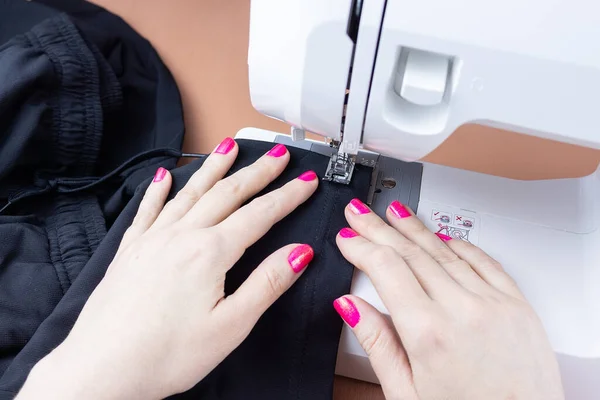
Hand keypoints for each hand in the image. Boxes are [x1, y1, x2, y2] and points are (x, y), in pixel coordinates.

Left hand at [18, 139, 318, 399]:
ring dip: (213, 168)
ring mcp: (152, 240)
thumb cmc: (166, 355)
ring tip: (229, 147)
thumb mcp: (231, 326)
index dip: (288, 195)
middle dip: (257, 171)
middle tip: (276, 154)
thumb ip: (267, 283)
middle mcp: (180, 236)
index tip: (306, 181)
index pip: (259, 214)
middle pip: (227, 193)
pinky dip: (159, 190)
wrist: (102, 369)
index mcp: (209, 253)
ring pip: (190, 192)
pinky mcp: (130, 251)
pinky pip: (148, 210)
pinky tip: (164, 176)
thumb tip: (300, 252)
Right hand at [333, 199, 563, 399]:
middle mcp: (462, 310)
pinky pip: (483, 260)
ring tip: (394, 212)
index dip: (361, 246)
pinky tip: (442, 234)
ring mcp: (492, 303)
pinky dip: (459, 243)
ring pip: (445, 250)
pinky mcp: (516, 304)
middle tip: (360, 212)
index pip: (385, 269)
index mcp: (428, 333)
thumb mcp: (406, 392)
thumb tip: (350, 306)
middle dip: (378, 228)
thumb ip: (376, 343)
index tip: (347, 237)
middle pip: (410, 252)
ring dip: (414, 227)